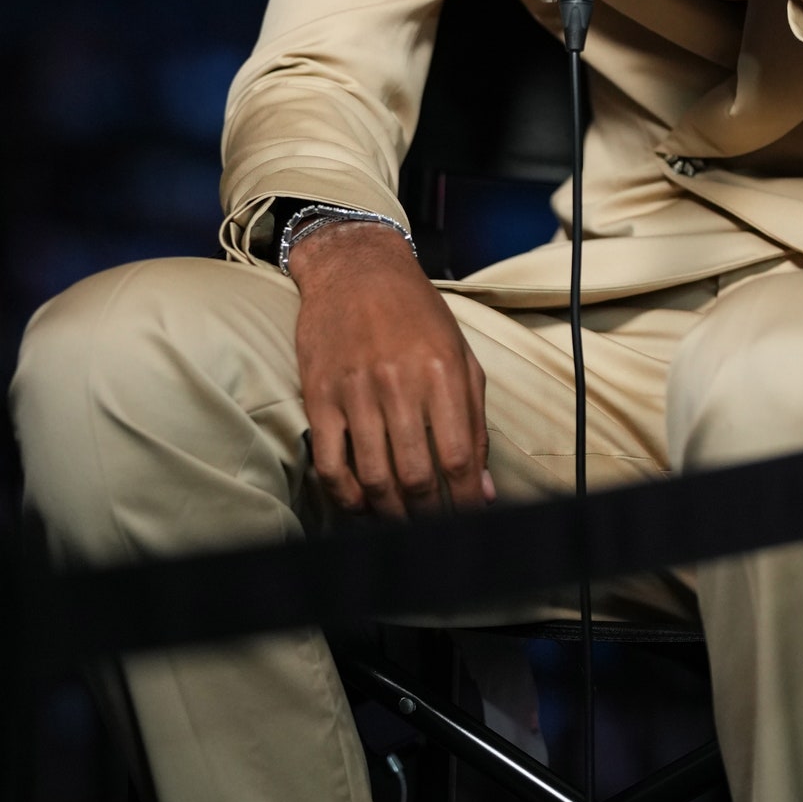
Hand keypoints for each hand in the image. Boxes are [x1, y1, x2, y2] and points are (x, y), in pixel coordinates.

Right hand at [290, 222, 493, 518]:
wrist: (356, 269)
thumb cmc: (416, 313)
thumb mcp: (460, 356)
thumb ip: (475, 422)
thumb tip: (483, 488)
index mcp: (442, 373)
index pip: (458, 458)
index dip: (465, 502)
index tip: (469, 523)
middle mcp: (399, 383)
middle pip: (415, 476)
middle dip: (428, 517)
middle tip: (432, 531)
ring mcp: (355, 391)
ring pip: (372, 478)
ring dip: (389, 515)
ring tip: (400, 524)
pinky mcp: (319, 396)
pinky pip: (330, 464)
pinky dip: (345, 497)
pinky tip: (360, 504)